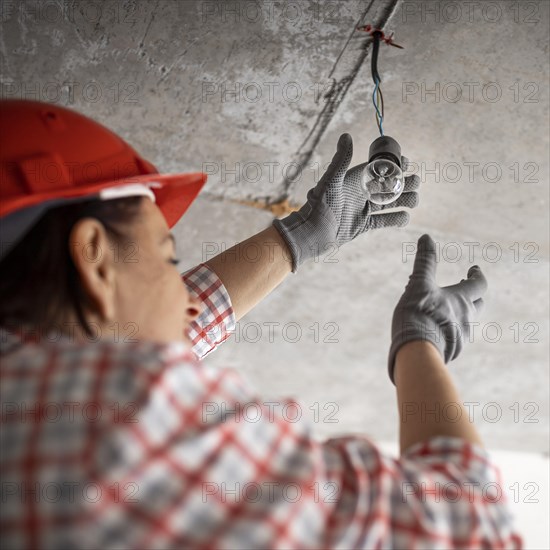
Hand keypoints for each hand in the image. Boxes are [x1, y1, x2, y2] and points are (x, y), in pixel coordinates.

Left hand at [272, 133, 419, 272]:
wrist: (312, 233)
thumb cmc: (319, 206)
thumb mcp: (331, 181)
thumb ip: (341, 160)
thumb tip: (346, 135)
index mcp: (353, 180)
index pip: (378, 169)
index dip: (393, 165)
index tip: (407, 162)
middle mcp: (359, 193)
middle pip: (387, 185)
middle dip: (403, 183)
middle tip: (416, 182)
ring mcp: (362, 209)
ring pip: (388, 203)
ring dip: (403, 200)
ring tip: (415, 200)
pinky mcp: (362, 225)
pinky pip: (383, 221)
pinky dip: (395, 219)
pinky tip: (406, 217)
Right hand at [388, 234, 487, 383]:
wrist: (417, 351)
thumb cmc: (418, 315)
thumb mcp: (419, 284)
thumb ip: (424, 261)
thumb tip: (426, 237)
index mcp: (461, 300)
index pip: (479, 284)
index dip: (477, 275)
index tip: (473, 269)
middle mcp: (467, 318)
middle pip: (478, 305)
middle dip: (473, 295)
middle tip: (465, 289)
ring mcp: (461, 337)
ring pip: (466, 323)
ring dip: (459, 314)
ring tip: (445, 312)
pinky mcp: (452, 351)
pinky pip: (455, 339)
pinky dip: (449, 331)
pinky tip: (436, 331)